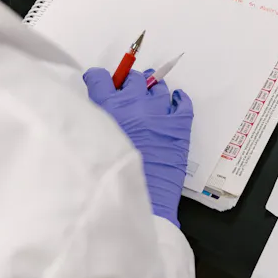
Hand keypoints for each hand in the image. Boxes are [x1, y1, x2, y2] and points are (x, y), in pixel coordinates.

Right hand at [84, 68, 192, 227]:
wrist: (144, 199)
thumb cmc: (112, 176)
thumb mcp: (94, 144)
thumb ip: (95, 123)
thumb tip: (100, 110)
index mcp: (109, 107)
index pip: (100, 78)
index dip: (99, 79)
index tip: (99, 82)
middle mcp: (135, 104)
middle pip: (133, 79)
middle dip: (128, 84)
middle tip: (126, 92)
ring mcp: (160, 112)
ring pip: (158, 87)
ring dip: (152, 90)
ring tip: (149, 96)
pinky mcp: (180, 125)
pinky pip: (183, 102)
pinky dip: (178, 99)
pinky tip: (174, 100)